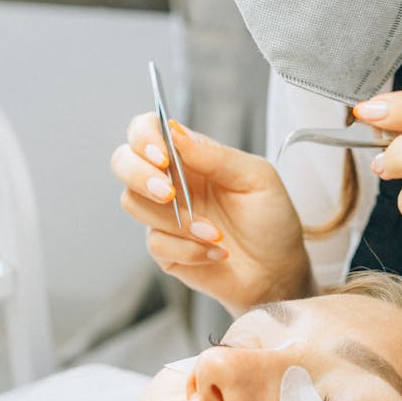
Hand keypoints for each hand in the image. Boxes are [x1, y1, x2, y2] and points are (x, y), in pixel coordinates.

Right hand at [110, 114, 311, 315]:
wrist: (278, 270)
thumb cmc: (271, 220)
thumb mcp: (256, 178)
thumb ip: (216, 155)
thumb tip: (176, 133)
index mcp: (191, 157)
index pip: (147, 131)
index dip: (144, 138)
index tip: (162, 157)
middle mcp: (171, 182)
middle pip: (123, 162)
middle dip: (140, 176)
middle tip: (170, 194)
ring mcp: (164, 216)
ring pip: (134, 203)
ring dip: (178, 220)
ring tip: (216, 233)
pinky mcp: (165, 249)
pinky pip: (156, 243)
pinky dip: (189, 249)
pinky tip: (215, 251)